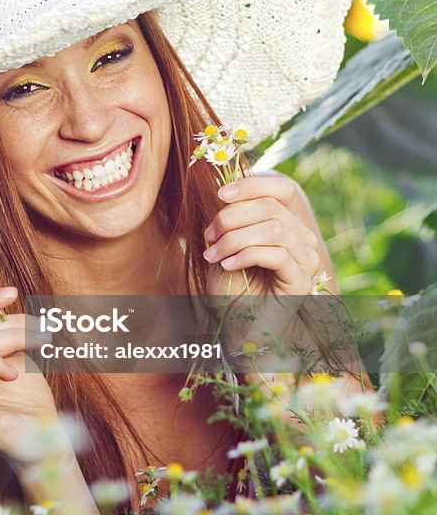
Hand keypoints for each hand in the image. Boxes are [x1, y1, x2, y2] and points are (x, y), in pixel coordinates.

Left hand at [202, 174, 322, 358]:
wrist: (236, 330)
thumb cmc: (230, 289)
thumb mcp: (224, 245)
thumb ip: (231, 218)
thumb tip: (227, 188)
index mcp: (287, 225)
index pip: (281, 189)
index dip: (251, 185)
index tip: (220, 195)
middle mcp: (302, 239)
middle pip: (271, 206)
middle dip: (231, 217)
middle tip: (208, 237)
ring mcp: (305, 260)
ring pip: (274, 228)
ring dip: (235, 238)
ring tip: (214, 254)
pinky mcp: (301, 281)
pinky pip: (277, 254)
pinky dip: (246, 254)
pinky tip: (228, 265)